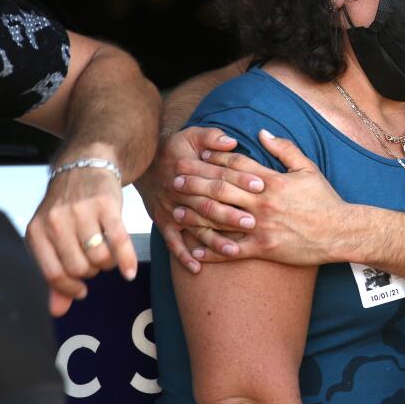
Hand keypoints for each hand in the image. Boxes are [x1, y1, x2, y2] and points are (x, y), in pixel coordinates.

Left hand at [26, 162, 136, 316]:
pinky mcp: (107, 205)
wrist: (85, 165)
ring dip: (107, 264)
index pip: (54, 274)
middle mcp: (56, 221)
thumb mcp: (52, 238)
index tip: (82, 290)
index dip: (70, 288)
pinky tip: (128, 273)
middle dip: (91, 272)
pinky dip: (126, 261)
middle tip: (94, 262)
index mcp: (36, 231)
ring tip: (106, 254)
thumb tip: (58, 312)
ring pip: (99, 258)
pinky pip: (119, 242)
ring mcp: (82, 212)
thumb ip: (55, 274)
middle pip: (80, 269)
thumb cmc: (67, 210)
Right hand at [134, 126, 248, 273]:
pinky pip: (172, 242)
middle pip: (208, 205)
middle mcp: (180, 192)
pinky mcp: (163, 222)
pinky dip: (183, 256)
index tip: (261, 185)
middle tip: (252, 222)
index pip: (219, 175)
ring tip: (233, 251)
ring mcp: (171, 209)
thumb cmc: (175, 148)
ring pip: (194, 227)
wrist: (143, 163)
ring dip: (213, 241)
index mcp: (190, 168)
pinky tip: (198, 268)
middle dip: (230, 215)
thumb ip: (212, 137)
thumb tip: (232, 141)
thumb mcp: (192, 135)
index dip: (240, 180)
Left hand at [172, 129, 351, 266]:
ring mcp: (261, 227)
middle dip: (196, 182)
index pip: (237, 166)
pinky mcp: (263, 249)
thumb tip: (262, 132)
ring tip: (176, 211)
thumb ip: (284, 149)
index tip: (196, 155)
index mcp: (272, 181)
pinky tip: (195, 249)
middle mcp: (262, 203)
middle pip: (222, 189)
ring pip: (221, 219)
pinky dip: (212, 250)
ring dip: (196, 215)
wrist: (340, 232)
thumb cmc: (324, 200)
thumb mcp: (308, 168)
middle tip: (175, 178)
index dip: (213, 158)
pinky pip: (232, 250)